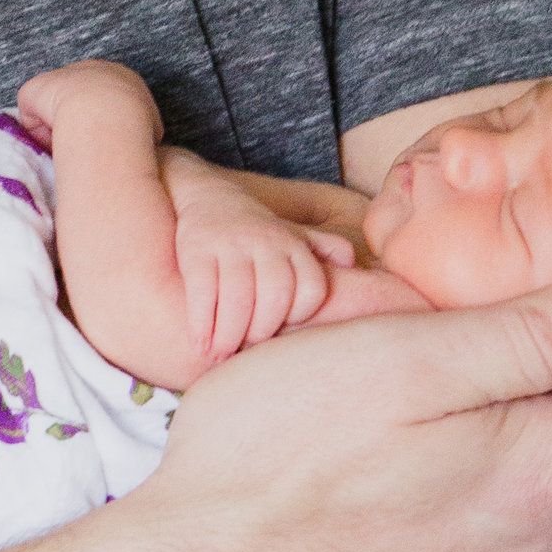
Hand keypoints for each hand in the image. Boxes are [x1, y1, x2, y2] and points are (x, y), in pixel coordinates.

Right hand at [162, 149, 350, 360]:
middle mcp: (265, 242)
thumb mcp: (295, 233)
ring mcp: (230, 245)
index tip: (281, 331)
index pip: (311, 287)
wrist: (208, 196)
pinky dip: (202, 324)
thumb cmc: (258, 230)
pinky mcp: (197, 250)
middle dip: (263, 330)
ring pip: (238, 297)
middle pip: (275, 295)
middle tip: (248, 348)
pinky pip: (203, 292)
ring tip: (220, 355)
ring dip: (230, 334)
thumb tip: (353, 261)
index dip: (299, 315)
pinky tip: (201, 344)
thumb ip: (324, 248)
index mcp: (293, 245)